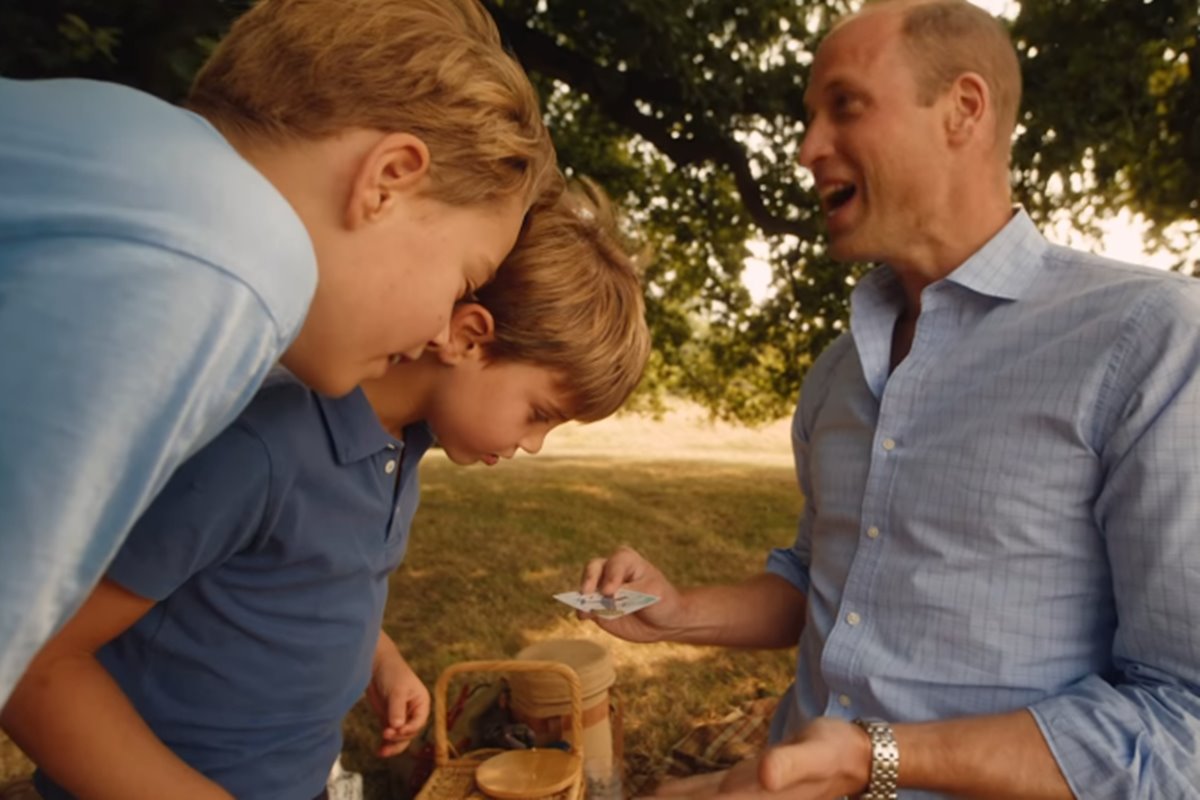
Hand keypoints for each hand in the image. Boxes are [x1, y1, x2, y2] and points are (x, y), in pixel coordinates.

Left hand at [366, 646, 430, 756]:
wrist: (375, 665)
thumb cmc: (391, 673)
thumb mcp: (396, 690)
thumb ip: (397, 709)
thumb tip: (397, 727)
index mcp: (422, 703)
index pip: (419, 722)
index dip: (410, 729)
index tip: (397, 730)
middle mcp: (413, 712)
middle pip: (409, 733)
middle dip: (398, 737)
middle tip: (385, 733)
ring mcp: (400, 717)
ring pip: (400, 738)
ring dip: (391, 745)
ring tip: (381, 752)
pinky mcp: (388, 719)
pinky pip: (389, 736)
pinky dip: (385, 743)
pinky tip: (378, 750)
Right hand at [579, 546, 684, 642]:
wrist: (664, 622)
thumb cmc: (662, 600)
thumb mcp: (652, 593)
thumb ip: (630, 591)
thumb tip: (606, 595)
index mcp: (626, 560)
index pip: (615, 564)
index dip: (611, 576)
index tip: (609, 592)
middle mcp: (610, 571)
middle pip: (593, 568)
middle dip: (590, 579)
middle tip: (588, 593)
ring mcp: (601, 589)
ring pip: (586, 587)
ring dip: (583, 597)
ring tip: (584, 609)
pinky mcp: (596, 607)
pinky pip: (584, 606)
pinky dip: (582, 610)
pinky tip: (583, 616)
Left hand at [649, 718, 869, 798]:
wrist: (853, 755)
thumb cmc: (835, 750)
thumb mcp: (815, 754)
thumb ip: (790, 764)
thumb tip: (766, 774)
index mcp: (749, 798)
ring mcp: (740, 795)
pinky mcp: (742, 783)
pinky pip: (701, 793)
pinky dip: (679, 794)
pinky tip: (660, 793)